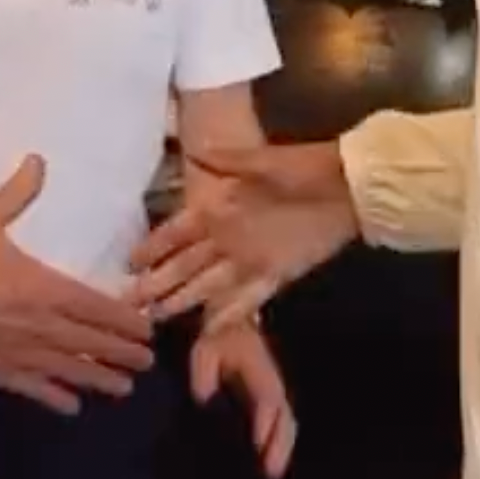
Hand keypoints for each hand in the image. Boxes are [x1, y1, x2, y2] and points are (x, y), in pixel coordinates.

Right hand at [0, 155, 155, 412]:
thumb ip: (16, 193)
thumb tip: (38, 159)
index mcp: (44, 288)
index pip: (97, 308)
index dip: (125, 320)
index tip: (148, 329)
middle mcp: (41, 326)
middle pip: (92, 343)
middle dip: (124, 353)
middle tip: (147, 363)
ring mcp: (21, 354)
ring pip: (71, 371)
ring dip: (101, 379)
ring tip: (124, 389)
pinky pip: (35, 389)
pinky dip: (56, 399)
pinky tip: (72, 406)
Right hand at [131, 143, 358, 329]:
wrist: (348, 185)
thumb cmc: (304, 168)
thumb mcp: (263, 162)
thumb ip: (228, 162)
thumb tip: (196, 151)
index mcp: (220, 207)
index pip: (177, 230)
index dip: (154, 246)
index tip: (130, 262)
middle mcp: (228, 236)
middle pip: (186, 263)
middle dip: (159, 281)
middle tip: (132, 301)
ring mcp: (250, 258)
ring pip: (208, 284)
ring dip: (184, 299)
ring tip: (157, 317)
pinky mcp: (275, 273)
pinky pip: (246, 297)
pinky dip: (229, 312)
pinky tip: (208, 327)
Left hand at [189, 323, 295, 478]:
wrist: (231, 325)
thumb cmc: (217, 340)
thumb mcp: (204, 351)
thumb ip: (204, 374)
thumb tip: (204, 399)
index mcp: (261, 372)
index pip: (267, 401)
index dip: (265, 423)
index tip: (258, 446)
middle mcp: (273, 387)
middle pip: (285, 420)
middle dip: (280, 446)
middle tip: (271, 473)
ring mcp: (275, 396)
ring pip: (286, 426)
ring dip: (282, 450)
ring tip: (272, 475)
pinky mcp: (269, 404)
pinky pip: (279, 426)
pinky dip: (278, 445)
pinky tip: (269, 465)